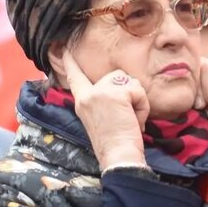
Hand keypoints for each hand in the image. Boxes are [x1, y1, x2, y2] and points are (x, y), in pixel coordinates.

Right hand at [62, 51, 149, 170]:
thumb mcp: (102, 118)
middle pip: (117, 76)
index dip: (70, 63)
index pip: (75, 77)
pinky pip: (138, 91)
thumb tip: (123, 86)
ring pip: (130, 81)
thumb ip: (105, 100)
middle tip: (127, 118)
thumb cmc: (115, 144)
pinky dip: (143, 106)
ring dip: (137, 100)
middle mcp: (87, 94)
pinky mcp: (115, 94)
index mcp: (82, 102)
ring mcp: (99, 92)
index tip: (64, 49)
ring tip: (131, 120)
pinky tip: (135, 121)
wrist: (118, 157)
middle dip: (129, 94)